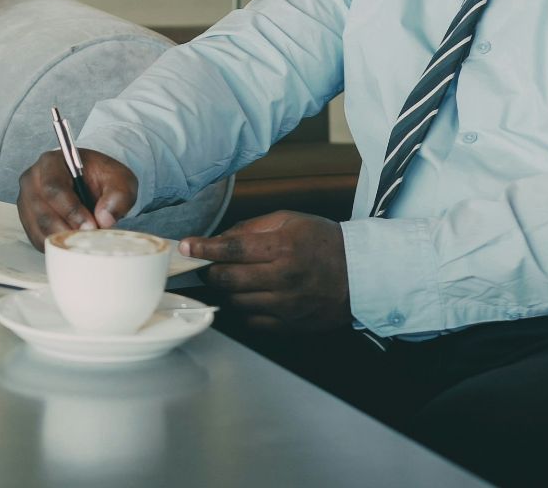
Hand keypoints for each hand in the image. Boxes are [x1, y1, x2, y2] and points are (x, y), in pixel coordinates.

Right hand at [17, 148, 136, 248]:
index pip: (54, 188)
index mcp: (51, 162)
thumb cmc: (102, 178)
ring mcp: (26, 202)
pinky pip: (38, 240)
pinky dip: (57, 246)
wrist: (90, 182)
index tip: (91, 226)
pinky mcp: (28, 220)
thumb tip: (104, 219)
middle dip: (68, 230)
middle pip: (43, 213)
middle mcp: (32, 180)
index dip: (72, 210)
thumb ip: (118, 196)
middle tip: (90, 239)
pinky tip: (74, 243)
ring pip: (39, 229)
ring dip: (63, 240)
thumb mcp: (120, 180)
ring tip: (85, 241)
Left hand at [181, 211, 350, 331]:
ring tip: (232, 278)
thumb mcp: (290, 221)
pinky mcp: (290, 325)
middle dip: (210, 271)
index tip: (186, 246)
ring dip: (226, 290)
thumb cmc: (325, 242)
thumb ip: (252, 228)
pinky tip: (250, 296)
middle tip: (206, 264)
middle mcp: (283, 278)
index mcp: (283, 248)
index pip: (232, 249)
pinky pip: (252, 322)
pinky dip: (243, 309)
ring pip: (236, 302)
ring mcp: (287, 305)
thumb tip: (220, 238)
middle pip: (228, 280)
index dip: (204, 248)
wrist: (361, 274)